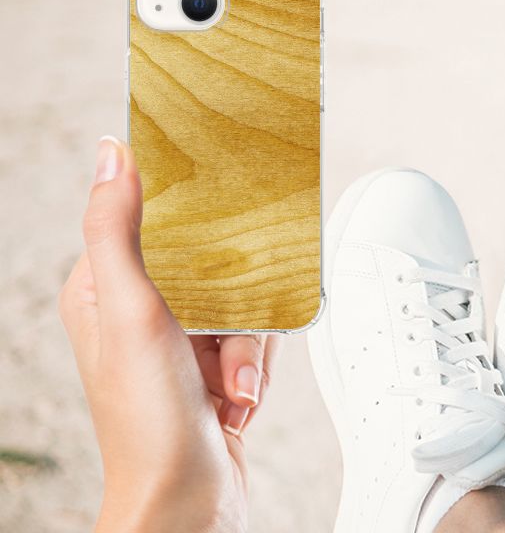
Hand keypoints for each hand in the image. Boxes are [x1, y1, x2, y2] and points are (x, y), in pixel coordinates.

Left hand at [59, 137, 278, 532]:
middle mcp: (138, 312)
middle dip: (233, 306)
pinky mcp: (210, 368)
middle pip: (211, 263)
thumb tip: (111, 154)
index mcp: (103, 289)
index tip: (219, 218)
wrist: (187, 503)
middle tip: (225, 339)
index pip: (149, 222)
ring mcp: (177, 342)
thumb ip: (116, 231)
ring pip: (240, 302)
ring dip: (246, 348)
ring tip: (231, 385)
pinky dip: (255, 369)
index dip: (189, 220)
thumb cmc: (148, 421)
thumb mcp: (132, 312)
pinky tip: (237, 399)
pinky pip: (253, 339)